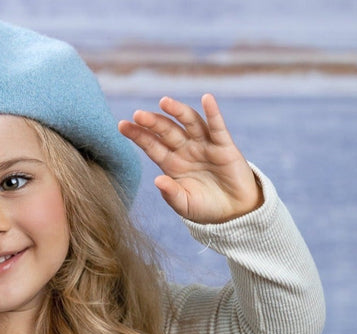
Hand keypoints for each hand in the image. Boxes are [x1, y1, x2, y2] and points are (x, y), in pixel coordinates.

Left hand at [118, 94, 261, 224]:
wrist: (234, 212)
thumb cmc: (206, 208)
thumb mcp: (185, 205)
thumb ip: (171, 194)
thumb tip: (157, 180)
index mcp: (172, 164)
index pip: (152, 146)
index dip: (138, 136)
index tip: (122, 125)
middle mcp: (186, 150)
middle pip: (167, 131)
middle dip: (153, 122)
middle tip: (138, 115)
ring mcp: (204, 145)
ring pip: (189, 122)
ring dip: (178, 111)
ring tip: (164, 102)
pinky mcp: (224, 145)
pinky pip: (217, 127)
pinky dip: (213, 113)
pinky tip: (207, 99)